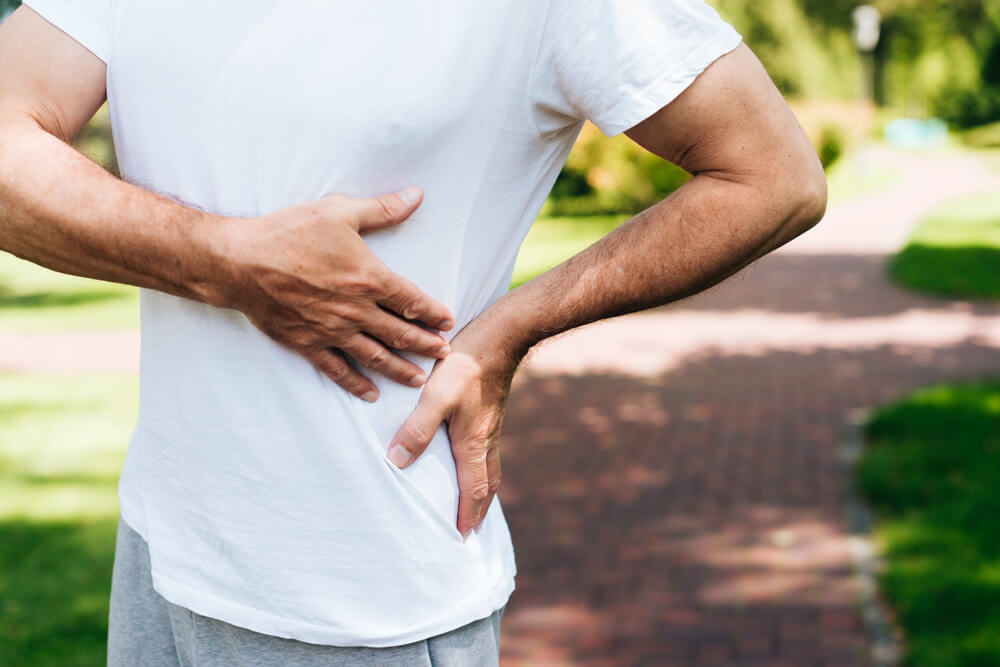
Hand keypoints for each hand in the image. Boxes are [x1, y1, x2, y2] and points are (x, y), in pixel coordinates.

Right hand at [217, 186, 454, 401]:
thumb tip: (417, 195)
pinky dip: (356, 383)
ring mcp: (332, 331)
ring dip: (400, 369)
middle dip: (426, 345)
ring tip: (418, 379)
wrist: (239, 261)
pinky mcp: (307, 343)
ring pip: (375, 357)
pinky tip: (370, 393)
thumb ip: (382, 208)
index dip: (433, 313)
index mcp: (369, 278)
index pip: (412, 300)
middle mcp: (355, 310)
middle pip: (400, 333)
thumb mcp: (339, 211)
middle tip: (444, 353)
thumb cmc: (289, 233)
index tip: (447, 321)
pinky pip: (338, 369)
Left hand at [386, 305, 523, 537]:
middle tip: (469, 531)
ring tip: (472, 503)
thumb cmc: (466, 365)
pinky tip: (470, 457)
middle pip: (487, 485)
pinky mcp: (490, 411)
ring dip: (482, 490)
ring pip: (489, 467)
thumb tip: (397, 461)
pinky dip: (481, 467)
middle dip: (478, 511)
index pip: (473, 490)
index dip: (465, 516)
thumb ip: (416, 428)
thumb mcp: (434, 396)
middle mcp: (486, 439)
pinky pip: (488, 451)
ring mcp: (491, 425)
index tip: (460, 539)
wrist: (501, 336)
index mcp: (473, 443)